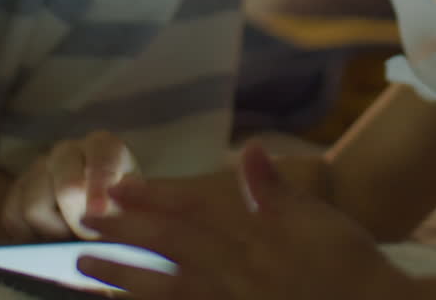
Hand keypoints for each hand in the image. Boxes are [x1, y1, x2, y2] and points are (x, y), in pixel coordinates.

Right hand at [2, 130, 137, 240]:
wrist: (96, 205)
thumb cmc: (121, 201)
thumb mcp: (134, 201)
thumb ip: (124, 205)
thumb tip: (104, 214)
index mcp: (103, 146)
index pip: (102, 162)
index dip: (99, 187)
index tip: (99, 211)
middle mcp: (67, 151)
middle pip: (66, 188)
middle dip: (79, 220)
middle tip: (90, 237)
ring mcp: (38, 168)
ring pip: (34, 208)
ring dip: (55, 231)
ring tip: (71, 236)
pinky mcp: (16, 190)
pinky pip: (13, 218)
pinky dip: (30, 235)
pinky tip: (50, 234)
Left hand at [77, 140, 416, 299]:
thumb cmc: (349, 262)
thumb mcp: (317, 219)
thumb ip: (275, 189)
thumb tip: (248, 150)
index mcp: (252, 239)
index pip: (192, 213)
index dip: (152, 199)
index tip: (117, 190)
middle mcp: (234, 273)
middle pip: (170, 252)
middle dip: (127, 238)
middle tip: (86, 228)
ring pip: (169, 293)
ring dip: (127, 282)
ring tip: (91, 277)